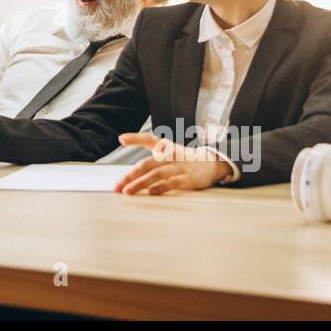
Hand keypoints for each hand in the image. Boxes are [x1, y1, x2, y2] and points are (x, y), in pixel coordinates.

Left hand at [113, 132, 231, 194]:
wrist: (212, 164)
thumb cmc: (184, 160)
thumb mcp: (168, 152)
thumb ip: (151, 159)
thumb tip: (131, 172)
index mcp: (166, 147)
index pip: (149, 139)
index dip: (135, 138)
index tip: (121, 139)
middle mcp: (171, 155)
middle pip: (148, 163)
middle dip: (131, 175)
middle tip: (118, 185)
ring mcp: (180, 167)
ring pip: (157, 174)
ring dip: (140, 183)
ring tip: (127, 192)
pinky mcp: (188, 179)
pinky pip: (172, 183)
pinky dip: (161, 188)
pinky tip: (150, 193)